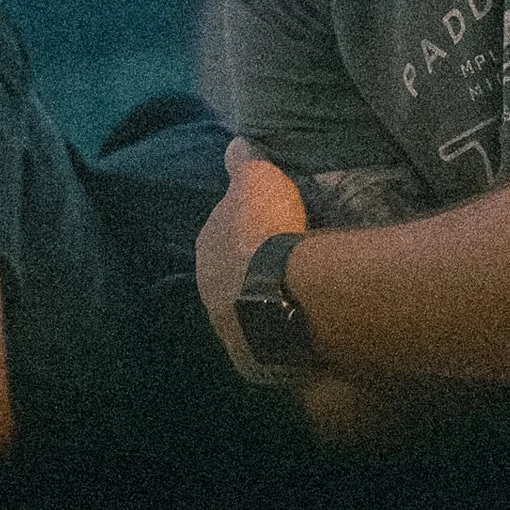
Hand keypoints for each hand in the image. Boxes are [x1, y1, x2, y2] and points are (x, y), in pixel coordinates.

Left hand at [193, 136, 310, 378]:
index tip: (265, 228)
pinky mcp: (257, 363)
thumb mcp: (258, 181)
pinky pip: (270, 345)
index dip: (242, 230)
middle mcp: (209, 296)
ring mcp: (230, 333)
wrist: (283, 297)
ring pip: (247, 315)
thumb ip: (244, 164)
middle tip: (283, 265)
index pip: (220, 236)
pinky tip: (303, 331)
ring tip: (296, 300)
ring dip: (264, 308)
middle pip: (230, 280)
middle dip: (250, 273)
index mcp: (206, 251)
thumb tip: (234, 145)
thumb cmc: (266, 231)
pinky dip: (283, 337)